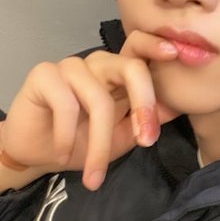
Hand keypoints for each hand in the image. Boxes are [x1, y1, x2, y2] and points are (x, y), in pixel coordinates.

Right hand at [1, 31, 178, 190]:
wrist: (40, 155)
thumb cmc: (83, 141)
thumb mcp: (123, 136)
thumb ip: (148, 120)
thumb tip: (178, 106)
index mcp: (121, 72)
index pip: (141, 48)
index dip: (157, 46)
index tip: (176, 54)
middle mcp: (100, 63)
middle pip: (130, 67)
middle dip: (144, 104)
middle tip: (147, 141)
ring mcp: (72, 66)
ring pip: (98, 98)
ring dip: (99, 143)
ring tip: (95, 175)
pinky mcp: (45, 74)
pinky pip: (65, 104)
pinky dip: (67, 136)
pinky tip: (63, 153)